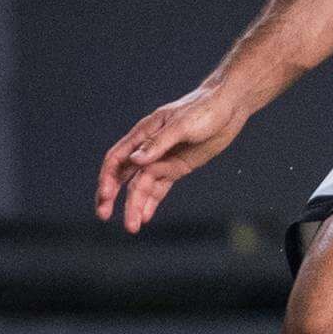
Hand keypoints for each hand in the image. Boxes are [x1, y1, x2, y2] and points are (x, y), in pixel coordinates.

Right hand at [96, 86, 253, 232]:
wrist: (228, 106)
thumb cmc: (204, 109)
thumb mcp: (182, 125)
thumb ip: (158, 143)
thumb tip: (135, 161)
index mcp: (143, 133)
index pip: (117, 159)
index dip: (108, 178)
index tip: (105, 197)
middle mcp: (149, 148)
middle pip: (123, 175)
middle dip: (111, 196)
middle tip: (104, 215)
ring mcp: (163, 159)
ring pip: (142, 185)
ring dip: (135, 205)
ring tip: (132, 227)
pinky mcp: (177, 167)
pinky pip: (159, 187)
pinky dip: (151, 201)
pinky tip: (146, 216)